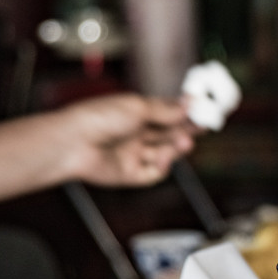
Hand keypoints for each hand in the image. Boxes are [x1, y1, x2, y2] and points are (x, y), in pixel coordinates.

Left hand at [60, 93, 198, 186]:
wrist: (72, 142)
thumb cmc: (98, 118)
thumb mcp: (138, 107)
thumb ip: (166, 110)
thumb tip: (189, 104)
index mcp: (135, 113)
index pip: (166, 112)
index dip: (185, 112)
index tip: (203, 110)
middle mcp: (135, 133)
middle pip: (168, 133)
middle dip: (186, 129)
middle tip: (204, 126)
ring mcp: (132, 154)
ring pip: (164, 152)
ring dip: (176, 147)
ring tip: (185, 142)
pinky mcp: (129, 174)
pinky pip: (153, 173)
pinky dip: (162, 166)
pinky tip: (162, 157)